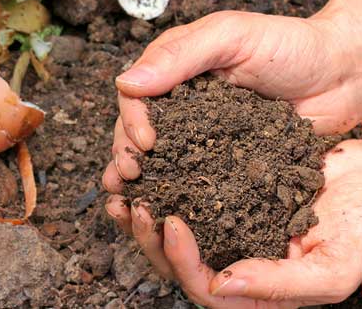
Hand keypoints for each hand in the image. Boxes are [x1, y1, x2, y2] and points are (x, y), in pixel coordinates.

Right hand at [102, 0, 361, 193]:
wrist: (344, 74)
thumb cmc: (291, 45)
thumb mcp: (232, 37)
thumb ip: (180, 56)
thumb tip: (125, 83)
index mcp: (174, 70)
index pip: (135, 96)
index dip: (132, 120)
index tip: (145, 143)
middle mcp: (180, 104)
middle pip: (137, 131)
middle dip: (127, 154)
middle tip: (131, 176)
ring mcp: (199, 134)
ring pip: (158, 158)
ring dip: (141, 179)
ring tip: (130, 200)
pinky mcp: (221, 160)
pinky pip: (192, 177)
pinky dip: (174, 194)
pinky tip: (162, 210)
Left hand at [106, 140, 361, 307]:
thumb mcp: (334, 267)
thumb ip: (280, 283)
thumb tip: (221, 285)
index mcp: (255, 289)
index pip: (204, 288)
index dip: (181, 260)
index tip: (172, 222)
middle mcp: (234, 262)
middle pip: (177, 264)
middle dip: (149, 238)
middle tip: (134, 205)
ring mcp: (226, 231)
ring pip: (171, 234)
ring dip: (143, 216)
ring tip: (124, 190)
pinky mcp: (222, 199)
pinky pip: (183, 197)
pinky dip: (161, 186)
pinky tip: (146, 169)